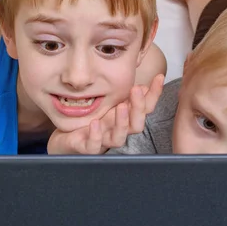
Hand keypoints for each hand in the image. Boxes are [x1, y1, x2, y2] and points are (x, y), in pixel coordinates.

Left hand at [47, 74, 164, 153]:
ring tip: (121, 107)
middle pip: (136, 125)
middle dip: (138, 108)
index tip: (159, 77)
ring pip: (118, 138)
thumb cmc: (91, 120)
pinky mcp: (87, 148)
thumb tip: (142, 84)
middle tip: (136, 89)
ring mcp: (103, 141)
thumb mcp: (109, 103)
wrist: (67, 139)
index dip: (154, 95)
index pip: (145, 109)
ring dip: (122, 123)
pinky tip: (95, 123)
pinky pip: (93, 146)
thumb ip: (125, 96)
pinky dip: (95, 136)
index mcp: (124, 120)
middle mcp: (117, 131)